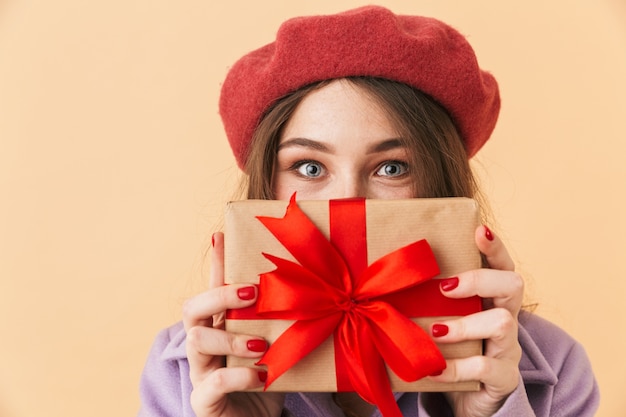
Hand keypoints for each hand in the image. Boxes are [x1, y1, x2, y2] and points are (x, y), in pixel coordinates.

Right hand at [183, 232, 284, 416]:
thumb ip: (279, 321)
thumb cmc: (268, 380)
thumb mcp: (277, 344)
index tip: (221, 236)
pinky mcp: (203, 400)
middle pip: (192, 308)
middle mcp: (204, 345)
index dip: (216, 263)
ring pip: (195, 340)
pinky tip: (262, 375)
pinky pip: (213, 382)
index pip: (213, 289)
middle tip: (251, 293)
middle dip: (219, 296)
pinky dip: (240, 376)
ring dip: (231, 338)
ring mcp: (200, 372)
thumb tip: (306, 289)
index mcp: (221, 327)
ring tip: (261, 345)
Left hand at [428, 226, 522, 416]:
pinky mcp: (503, 378)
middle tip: (445, 287)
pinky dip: (456, 368)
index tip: (478, 230)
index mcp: (489, 299)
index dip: (494, 246)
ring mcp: (507, 348)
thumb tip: (379, 273)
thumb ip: (424, 298)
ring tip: (435, 331)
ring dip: (464, 325)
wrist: (463, 399)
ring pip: (502, 323)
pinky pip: (487, 368)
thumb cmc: (445, 349)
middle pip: (513, 285)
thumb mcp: (438, 319)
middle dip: (479, 280)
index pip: (501, 264)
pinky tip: (434, 369)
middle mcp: (506, 317)